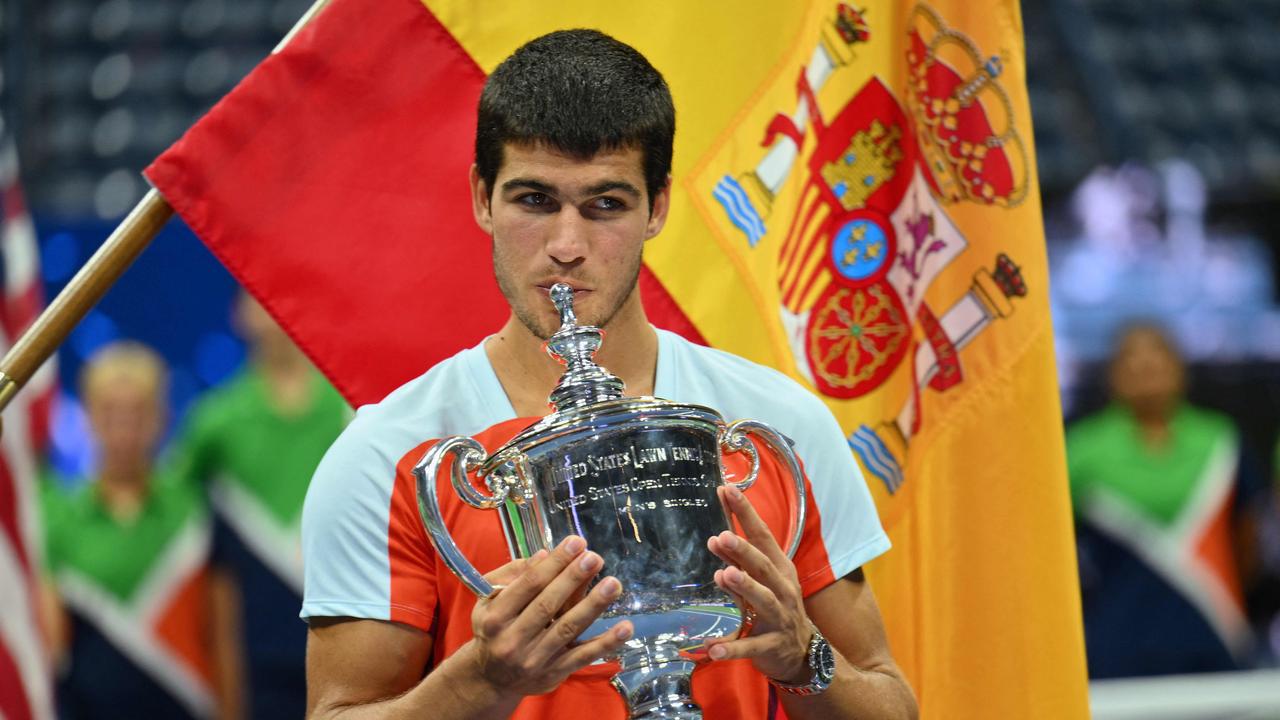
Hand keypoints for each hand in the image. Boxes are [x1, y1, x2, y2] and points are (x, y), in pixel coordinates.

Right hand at [466, 536, 633, 697]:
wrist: (491, 680)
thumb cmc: (493, 630)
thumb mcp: (489, 601)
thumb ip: (514, 576)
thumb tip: (544, 555)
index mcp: (495, 617)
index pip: (528, 585)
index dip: (554, 563)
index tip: (575, 544)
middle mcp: (513, 640)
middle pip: (548, 605)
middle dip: (573, 578)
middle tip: (594, 557)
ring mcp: (535, 659)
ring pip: (568, 628)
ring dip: (593, 605)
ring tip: (613, 583)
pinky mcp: (555, 673)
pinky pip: (584, 656)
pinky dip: (606, 642)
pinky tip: (625, 627)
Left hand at [705, 485, 812, 683]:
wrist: (803, 652)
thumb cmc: (777, 606)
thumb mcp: (760, 582)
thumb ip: (737, 563)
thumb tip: (715, 539)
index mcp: (780, 568)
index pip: (762, 536)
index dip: (746, 513)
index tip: (726, 490)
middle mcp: (783, 589)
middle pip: (763, 566)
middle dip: (744, 551)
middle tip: (722, 536)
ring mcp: (780, 617)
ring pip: (762, 600)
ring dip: (743, 588)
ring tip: (724, 576)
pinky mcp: (772, 645)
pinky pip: (750, 646)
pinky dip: (732, 648)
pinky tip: (712, 649)